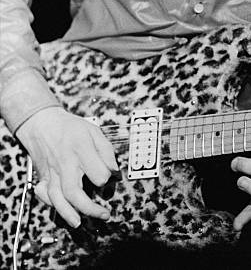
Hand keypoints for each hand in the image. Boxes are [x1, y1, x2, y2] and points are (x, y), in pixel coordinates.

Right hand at [16, 106, 117, 227]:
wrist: (42, 123)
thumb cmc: (70, 127)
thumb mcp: (93, 130)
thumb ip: (106, 150)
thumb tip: (114, 171)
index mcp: (80, 149)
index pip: (97, 173)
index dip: (107, 177)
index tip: (110, 176)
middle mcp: (65, 163)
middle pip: (74, 192)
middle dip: (89, 208)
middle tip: (104, 214)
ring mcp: (52, 172)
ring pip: (57, 198)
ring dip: (68, 213)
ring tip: (79, 223)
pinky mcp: (44, 177)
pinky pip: (45, 195)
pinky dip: (51, 205)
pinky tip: (62, 210)